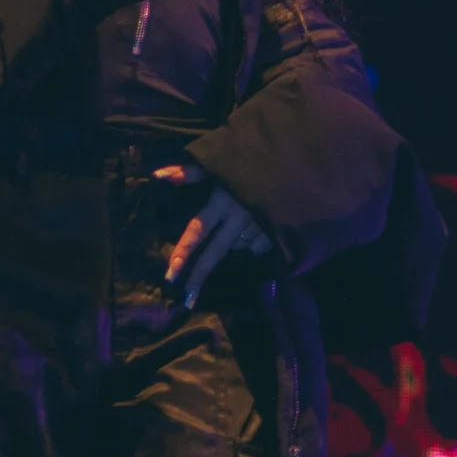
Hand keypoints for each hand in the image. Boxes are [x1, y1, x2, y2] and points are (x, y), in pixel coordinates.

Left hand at [157, 162, 273, 308]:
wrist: (299, 160)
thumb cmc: (253, 158)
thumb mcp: (220, 159)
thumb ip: (190, 171)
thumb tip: (157, 174)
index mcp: (222, 201)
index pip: (197, 231)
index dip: (182, 253)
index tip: (170, 276)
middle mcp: (239, 218)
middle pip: (215, 253)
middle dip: (199, 276)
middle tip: (187, 299)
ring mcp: (260, 228)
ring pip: (239, 247)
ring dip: (234, 242)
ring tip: (241, 221)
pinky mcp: (279, 233)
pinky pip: (259, 244)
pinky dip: (255, 239)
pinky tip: (259, 224)